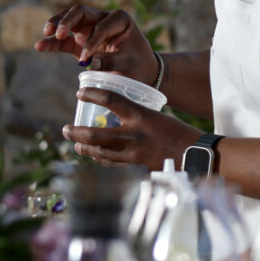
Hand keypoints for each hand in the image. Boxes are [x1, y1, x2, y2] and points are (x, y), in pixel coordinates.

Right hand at [34, 5, 156, 84]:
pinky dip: (52, 42)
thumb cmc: (138, 64)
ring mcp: (90, 29)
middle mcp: (103, 19)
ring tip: (47, 33)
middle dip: (68, 20)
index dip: (92, 40)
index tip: (86, 58)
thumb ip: (110, 62)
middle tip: (58, 32)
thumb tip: (88, 62)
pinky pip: (64, 40)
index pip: (101, 25)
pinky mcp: (81, 42)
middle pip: (80, 12)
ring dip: (57, 24)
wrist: (140, 71)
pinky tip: (39, 46)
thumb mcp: (128, 64)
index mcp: (120, 19)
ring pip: (70, 20)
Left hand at [62, 88, 200, 169]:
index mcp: (140, 115)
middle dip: (75, 132)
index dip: (92, 95)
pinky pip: (110, 163)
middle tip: (65, 129)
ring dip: (84, 147)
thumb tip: (118, 115)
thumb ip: (136, 117)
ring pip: (98, 152)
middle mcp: (133, 134)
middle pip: (93, 134)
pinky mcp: (134, 167)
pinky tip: (95, 155)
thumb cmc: (178, 132)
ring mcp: (132, 153)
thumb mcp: (157, 116)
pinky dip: (99, 158)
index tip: (80, 93)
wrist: (194, 154)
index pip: (110, 100)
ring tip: (76, 144)